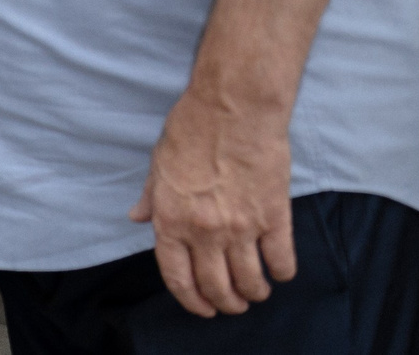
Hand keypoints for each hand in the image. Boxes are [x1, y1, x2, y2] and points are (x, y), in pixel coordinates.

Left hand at [130, 89, 295, 315]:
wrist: (233, 108)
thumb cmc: (191, 129)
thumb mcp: (158, 163)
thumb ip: (151, 197)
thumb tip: (137, 218)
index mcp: (171, 219)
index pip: (177, 278)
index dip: (191, 301)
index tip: (203, 309)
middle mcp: (204, 231)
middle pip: (216, 288)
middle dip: (226, 304)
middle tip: (233, 305)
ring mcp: (241, 227)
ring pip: (250, 282)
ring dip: (254, 293)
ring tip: (256, 291)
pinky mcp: (274, 217)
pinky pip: (281, 261)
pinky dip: (281, 273)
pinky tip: (279, 270)